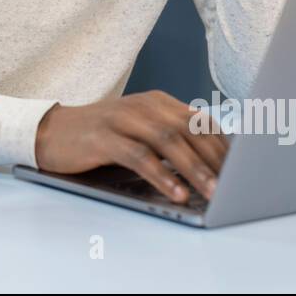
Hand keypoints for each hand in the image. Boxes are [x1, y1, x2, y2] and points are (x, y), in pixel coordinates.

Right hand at [34, 91, 228, 202]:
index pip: (201, 121)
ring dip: (194, 168)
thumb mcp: (141, 132)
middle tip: (235, 186)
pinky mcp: (103, 137)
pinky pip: (139, 156)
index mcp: (158, 102)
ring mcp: (123, 119)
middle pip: (190, 129)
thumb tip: (211, 167)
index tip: (244, 170)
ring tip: (213, 192)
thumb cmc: (101, 137)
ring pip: (168, 140)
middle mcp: (144, 105)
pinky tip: (175, 192)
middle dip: (216, 160)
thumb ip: (171, 140)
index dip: (224, 146)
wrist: (51, 131)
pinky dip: (161, 175)